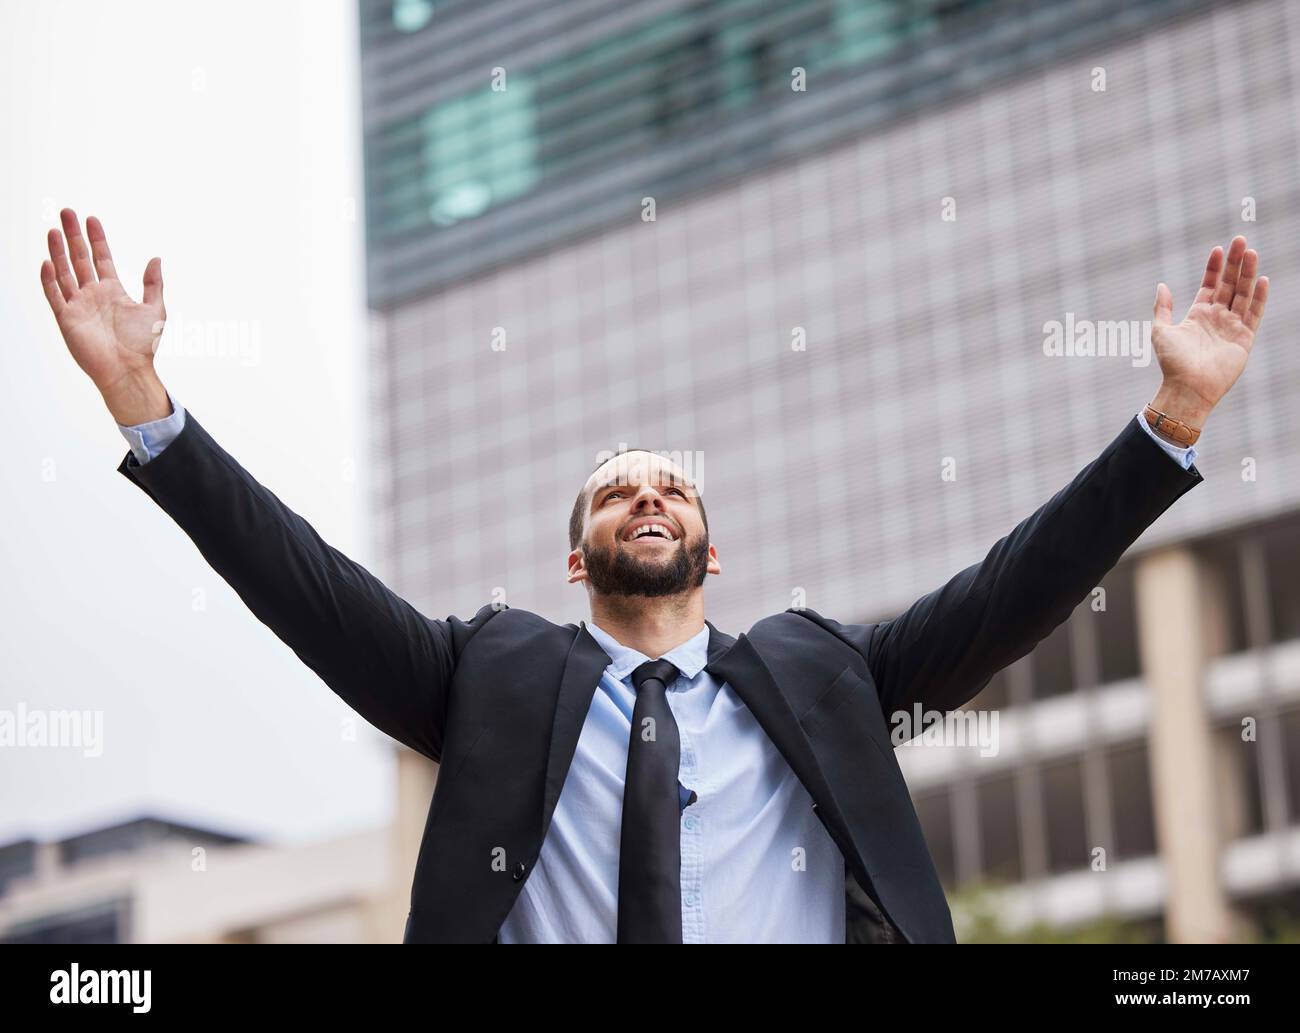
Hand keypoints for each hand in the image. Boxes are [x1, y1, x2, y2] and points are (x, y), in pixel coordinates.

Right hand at [40, 208, 170, 423]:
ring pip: (64, 272)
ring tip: (53, 230)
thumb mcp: (154, 309)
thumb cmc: (142, 345)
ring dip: (58, 251)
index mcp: (112, 290)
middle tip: (66, 212)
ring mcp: (78, 305)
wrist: (129, 370)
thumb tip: (156, 258)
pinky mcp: (67, 319)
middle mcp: (93, 294)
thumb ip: (153, 283)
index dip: (96, 238)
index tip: (91, 218)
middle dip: (73, 235)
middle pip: (79, 258)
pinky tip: (48, 261)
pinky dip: (50, 279)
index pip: (101, 257)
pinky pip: (55, 295)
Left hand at [1150, 235, 1268, 427]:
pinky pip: (1254, 314)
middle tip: (1240, 240)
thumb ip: (1162, 308)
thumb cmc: (1172, 363)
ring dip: (1247, 273)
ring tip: (1250, 252)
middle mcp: (1217, 318)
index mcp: (1198, 315)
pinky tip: (1261, 279)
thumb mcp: (1161, 330)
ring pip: (1243, 294)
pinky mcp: (1244, 339)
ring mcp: (1232, 327)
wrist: (1187, 387)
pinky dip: (1259, 297)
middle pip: (1229, 285)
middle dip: (1234, 263)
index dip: (1214, 268)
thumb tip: (1162, 285)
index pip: (1210, 285)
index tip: (1217, 249)